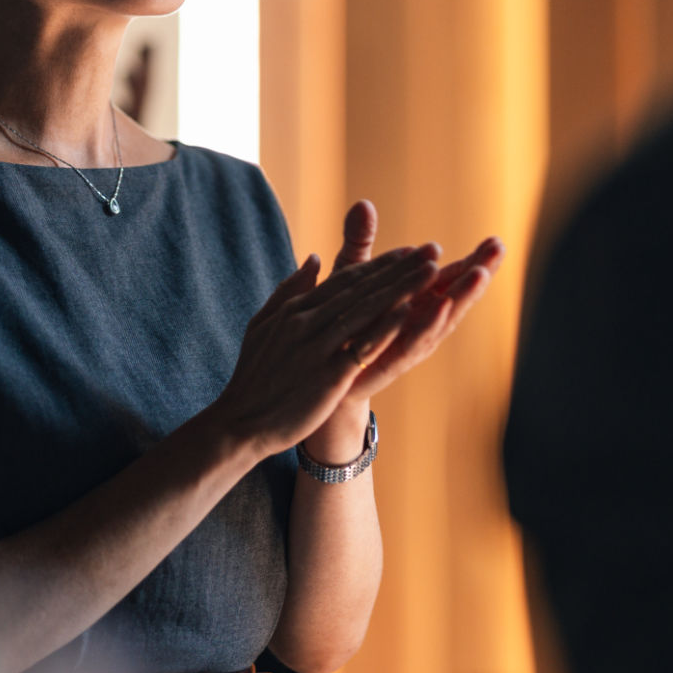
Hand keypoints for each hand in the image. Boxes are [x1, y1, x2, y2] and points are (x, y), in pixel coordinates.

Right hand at [209, 242, 443, 454]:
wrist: (241, 423)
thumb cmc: (254, 376)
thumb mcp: (263, 323)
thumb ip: (290, 289)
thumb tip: (314, 258)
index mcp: (295, 310)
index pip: (345, 280)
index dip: (380, 264)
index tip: (408, 251)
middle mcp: (307, 323)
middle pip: (361, 288)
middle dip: (400, 268)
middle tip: (432, 250)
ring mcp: (317, 349)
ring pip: (366, 311)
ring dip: (401, 288)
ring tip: (431, 271)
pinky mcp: (327, 377)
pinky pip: (361, 348)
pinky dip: (384, 328)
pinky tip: (408, 312)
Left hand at [324, 201, 505, 404]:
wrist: (317, 370)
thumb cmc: (341, 319)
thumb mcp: (350, 274)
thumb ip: (360, 241)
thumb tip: (363, 203)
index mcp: (416, 298)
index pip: (450, 276)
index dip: (474, 261)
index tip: (495, 241)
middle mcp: (419, 320)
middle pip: (456, 295)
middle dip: (478, 273)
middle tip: (498, 249)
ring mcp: (408, 342)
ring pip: (441, 319)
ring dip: (461, 296)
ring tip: (479, 274)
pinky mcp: (389, 361)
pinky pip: (411, 343)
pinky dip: (427, 325)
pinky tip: (441, 305)